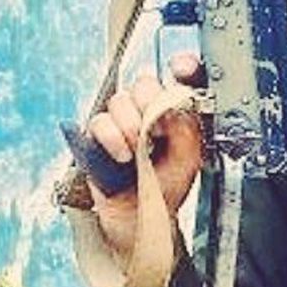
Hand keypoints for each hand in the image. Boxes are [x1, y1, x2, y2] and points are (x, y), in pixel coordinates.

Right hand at [86, 52, 205, 259]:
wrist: (142, 220)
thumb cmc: (167, 186)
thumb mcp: (189, 158)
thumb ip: (186, 128)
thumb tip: (173, 107)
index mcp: (174, 111)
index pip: (179, 76)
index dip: (182, 66)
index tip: (182, 67)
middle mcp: (147, 110)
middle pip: (144, 82)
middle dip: (150, 101)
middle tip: (157, 127)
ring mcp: (120, 122)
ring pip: (120, 99)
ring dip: (131, 124)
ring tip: (138, 148)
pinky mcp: (96, 138)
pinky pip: (98, 121)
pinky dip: (112, 137)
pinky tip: (123, 155)